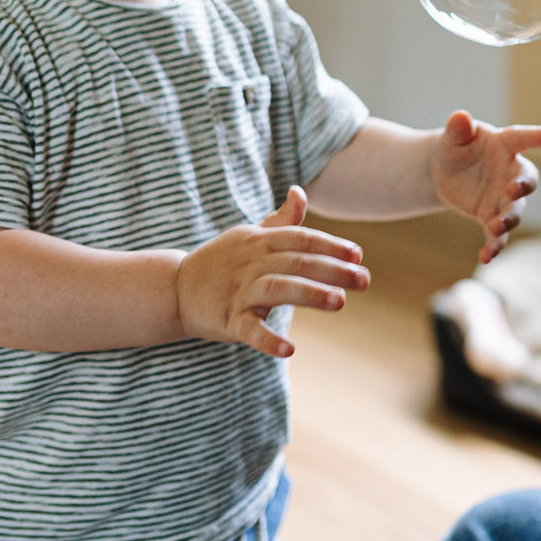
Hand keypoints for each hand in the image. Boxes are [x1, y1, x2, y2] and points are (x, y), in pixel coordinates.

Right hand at [174, 186, 369, 356]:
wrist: (176, 286)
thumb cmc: (223, 260)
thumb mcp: (250, 235)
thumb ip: (282, 220)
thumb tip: (300, 191)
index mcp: (260, 241)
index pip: (301, 239)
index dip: (331, 245)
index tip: (358, 255)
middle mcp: (252, 263)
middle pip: (297, 263)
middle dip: (333, 270)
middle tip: (364, 280)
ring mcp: (239, 291)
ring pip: (278, 289)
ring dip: (309, 294)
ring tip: (340, 302)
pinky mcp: (227, 319)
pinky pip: (249, 329)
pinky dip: (268, 339)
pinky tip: (290, 349)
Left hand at [432, 110, 540, 263]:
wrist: (445, 172)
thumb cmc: (456, 146)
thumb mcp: (454, 136)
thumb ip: (458, 128)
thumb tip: (460, 116)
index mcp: (504, 145)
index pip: (523, 139)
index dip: (538, 136)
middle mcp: (510, 172)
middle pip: (525, 180)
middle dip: (522, 187)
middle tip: (513, 191)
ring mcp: (503, 197)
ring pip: (514, 211)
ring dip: (508, 219)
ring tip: (495, 228)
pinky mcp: (491, 217)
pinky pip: (497, 235)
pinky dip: (493, 246)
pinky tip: (485, 257)